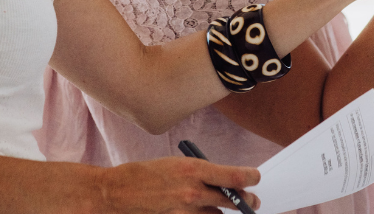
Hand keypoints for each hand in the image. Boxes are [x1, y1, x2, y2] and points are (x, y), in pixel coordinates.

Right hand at [97, 157, 259, 213]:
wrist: (118, 192)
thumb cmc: (147, 174)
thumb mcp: (177, 165)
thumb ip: (203, 173)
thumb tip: (227, 181)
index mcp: (193, 169)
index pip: (234, 176)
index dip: (250, 178)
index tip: (255, 177)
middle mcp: (192, 192)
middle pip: (232, 200)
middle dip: (246, 201)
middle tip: (253, 201)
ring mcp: (186, 212)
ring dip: (219, 211)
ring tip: (212, 204)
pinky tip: (200, 212)